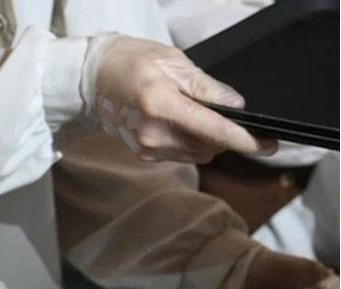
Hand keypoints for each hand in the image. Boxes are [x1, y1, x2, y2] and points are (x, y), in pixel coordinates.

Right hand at [83, 34, 274, 163]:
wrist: (93, 78)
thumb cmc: (132, 62)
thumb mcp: (173, 63)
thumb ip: (205, 87)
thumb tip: (235, 105)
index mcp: (161, 105)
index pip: (212, 129)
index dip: (243, 139)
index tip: (266, 146)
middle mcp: (153, 133)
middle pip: (208, 146)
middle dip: (225, 135)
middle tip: (225, 114)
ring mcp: (146, 147)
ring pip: (197, 154)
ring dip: (208, 141)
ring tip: (199, 116)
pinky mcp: (143, 154)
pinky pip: (181, 155)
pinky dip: (191, 144)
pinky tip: (182, 125)